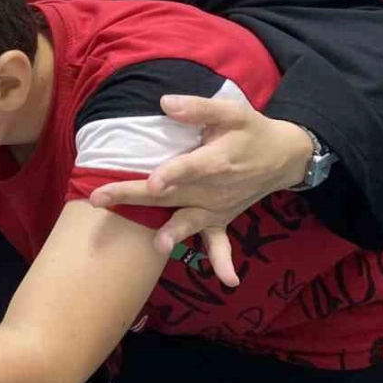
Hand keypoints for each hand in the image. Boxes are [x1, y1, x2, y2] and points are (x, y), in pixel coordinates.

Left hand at [87, 96, 314, 287]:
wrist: (284, 157)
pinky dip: (224, 259)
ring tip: (158, 244)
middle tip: (98, 198)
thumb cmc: (252, 131)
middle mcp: (214, 188)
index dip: (172, 174)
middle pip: (170, 194)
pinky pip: (221, 243)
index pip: (190, 168)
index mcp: (216, 160)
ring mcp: (217, 207)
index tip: (153, 182)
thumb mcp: (232, 112)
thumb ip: (199, 108)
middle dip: (133, 196)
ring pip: (186, 220)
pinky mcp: (221, 219)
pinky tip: (227, 280)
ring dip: (172, 232)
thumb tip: (165, 103)